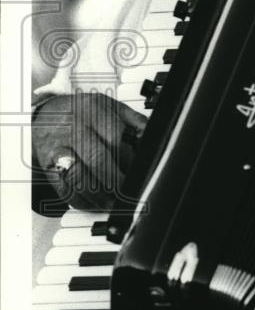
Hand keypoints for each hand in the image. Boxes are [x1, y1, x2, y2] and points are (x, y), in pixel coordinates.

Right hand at [32, 92, 146, 210]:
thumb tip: (154, 136)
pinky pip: (64, 188)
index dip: (129, 158)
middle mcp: (74, 129)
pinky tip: (94, 203)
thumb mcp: (110, 106)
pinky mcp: (48, 166)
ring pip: (80, 177)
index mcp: (94, 111)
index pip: (115, 137)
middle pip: (98, 159)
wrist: (46, 113)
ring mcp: (59, 148)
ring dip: (100, 196)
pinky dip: (81, 201)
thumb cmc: (84, 112)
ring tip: (114, 203)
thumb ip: (133, 119)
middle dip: (117, 181)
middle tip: (130, 193)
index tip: (141, 171)